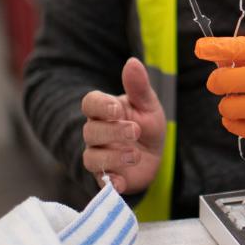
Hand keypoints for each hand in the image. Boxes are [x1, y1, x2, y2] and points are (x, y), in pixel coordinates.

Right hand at [80, 58, 165, 193]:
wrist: (155, 156)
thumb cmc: (147, 125)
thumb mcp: (148, 105)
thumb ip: (139, 86)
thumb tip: (132, 62)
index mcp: (104, 111)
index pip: (90, 104)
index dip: (100, 106)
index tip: (117, 109)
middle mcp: (97, 133)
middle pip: (90, 131)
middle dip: (112, 131)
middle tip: (135, 131)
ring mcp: (99, 156)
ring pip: (91, 157)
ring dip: (112, 156)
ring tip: (135, 155)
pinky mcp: (107, 178)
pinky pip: (101, 182)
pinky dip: (110, 182)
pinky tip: (122, 182)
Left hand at [195, 36, 244, 164]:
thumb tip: (224, 59)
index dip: (224, 47)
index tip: (202, 48)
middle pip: (244, 78)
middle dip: (220, 80)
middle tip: (214, 82)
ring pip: (241, 105)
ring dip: (226, 105)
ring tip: (229, 103)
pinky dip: (233, 123)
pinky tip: (234, 119)